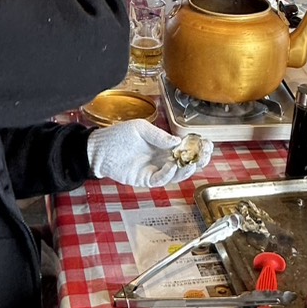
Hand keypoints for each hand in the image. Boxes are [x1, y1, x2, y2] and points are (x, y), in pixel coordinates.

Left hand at [88, 119, 212, 187]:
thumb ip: (159, 136)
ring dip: (186, 169)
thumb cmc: (118, 135)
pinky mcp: (145, 179)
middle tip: (206, 155)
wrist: (99, 148)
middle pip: (184, 162)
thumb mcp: (141, 128)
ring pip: (176, 173)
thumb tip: (178, 141)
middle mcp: (161, 158)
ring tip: (193, 162)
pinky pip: (161, 179)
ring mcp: (154, 169)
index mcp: (162, 145)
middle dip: (197, 160)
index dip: (196, 147)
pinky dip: (168, 174)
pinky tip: (172, 165)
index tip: (207, 143)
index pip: (184, 148)